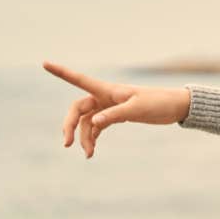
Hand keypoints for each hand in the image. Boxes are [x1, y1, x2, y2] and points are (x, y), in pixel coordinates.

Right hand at [42, 61, 191, 158]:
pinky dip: (93, 138)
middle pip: (78, 109)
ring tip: (89, 155)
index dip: (61, 72)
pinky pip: (97, 127)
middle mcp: (105, 97)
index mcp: (108, 90)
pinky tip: (92, 150)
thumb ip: (114, 115)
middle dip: (70, 126)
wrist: (175, 107)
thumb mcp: (137, 109)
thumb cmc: (157, 103)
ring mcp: (109, 107)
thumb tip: (93, 124)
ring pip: (87, 122)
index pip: (80, 80)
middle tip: (66, 144)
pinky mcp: (116, 116)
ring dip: (84, 137)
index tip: (45, 63)